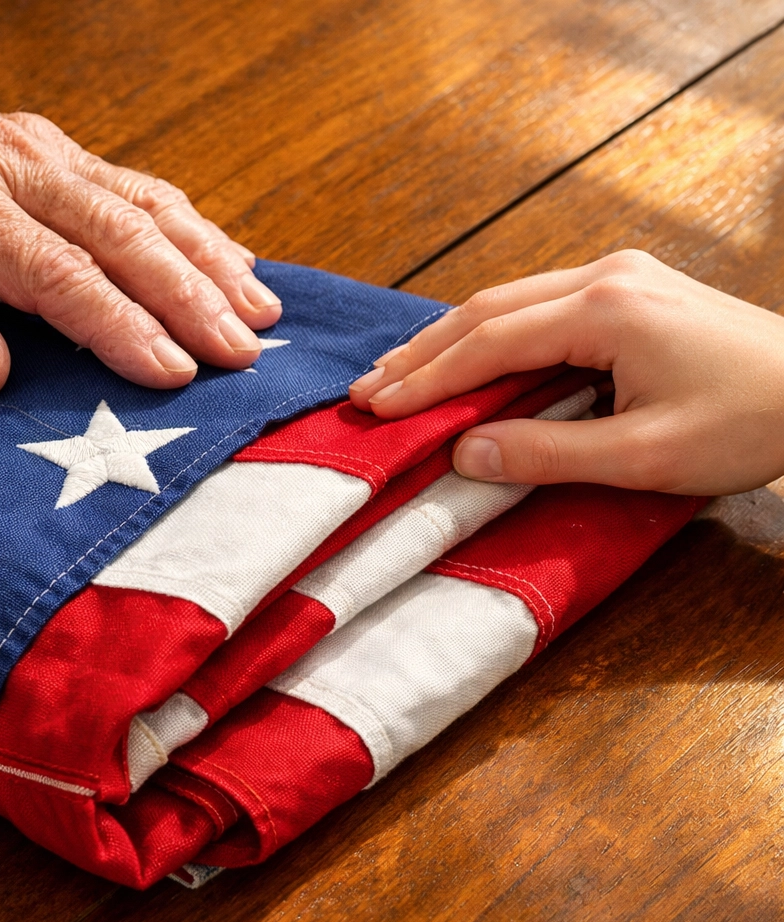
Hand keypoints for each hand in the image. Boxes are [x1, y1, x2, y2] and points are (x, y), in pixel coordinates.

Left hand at [0, 72, 280, 397]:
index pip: (60, 273)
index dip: (125, 326)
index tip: (177, 374)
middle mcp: (7, 163)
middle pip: (123, 232)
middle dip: (193, 296)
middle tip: (245, 352)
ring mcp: (37, 150)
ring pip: (146, 203)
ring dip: (209, 260)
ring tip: (262, 313)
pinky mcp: (53, 152)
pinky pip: (138, 188)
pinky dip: (193, 229)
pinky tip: (230, 263)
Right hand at [349, 250, 783, 494]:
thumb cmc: (751, 420)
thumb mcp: (645, 454)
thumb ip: (547, 454)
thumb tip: (463, 453)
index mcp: (606, 308)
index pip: (490, 343)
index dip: (428, 379)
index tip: (377, 407)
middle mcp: (605, 276)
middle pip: (487, 310)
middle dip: (423, 353)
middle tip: (367, 387)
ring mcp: (617, 276)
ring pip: (507, 301)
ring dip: (449, 340)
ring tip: (397, 371)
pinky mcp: (627, 289)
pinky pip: (536, 306)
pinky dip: (489, 335)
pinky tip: (463, 354)